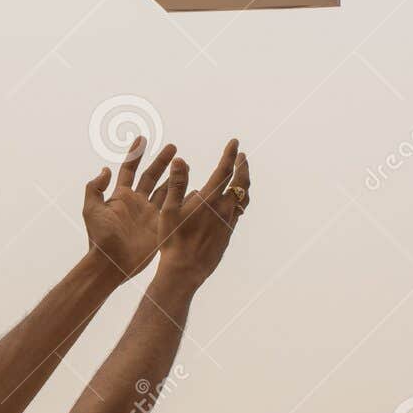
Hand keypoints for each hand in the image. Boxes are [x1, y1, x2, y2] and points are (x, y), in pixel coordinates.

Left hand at [82, 137, 177, 281]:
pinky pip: (174, 208)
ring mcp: (149, 214)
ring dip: (174, 176)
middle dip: (161, 161)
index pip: (129, 169)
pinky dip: (183, 198)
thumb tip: (105, 169)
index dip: (135, 154)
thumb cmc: (99, 238)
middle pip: (151, 176)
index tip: (142, 138)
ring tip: (184, 164)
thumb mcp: (91, 209)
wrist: (112, 263)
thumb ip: (95, 188)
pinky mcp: (160, 226)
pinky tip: (194, 188)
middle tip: (173, 148)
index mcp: (120, 196)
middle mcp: (137, 202)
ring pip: (165, 190)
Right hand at [156, 139, 248, 286]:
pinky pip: (238, 212)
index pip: (225, 171)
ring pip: (243, 199)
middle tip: (242, 156)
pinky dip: (238, 200)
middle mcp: (224, 209)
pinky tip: (231, 202)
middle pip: (241, 183)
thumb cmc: (173, 240)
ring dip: (243, 184)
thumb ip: (176, 184)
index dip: (231, 154)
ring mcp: (228, 222)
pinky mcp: (228, 234)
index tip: (235, 142)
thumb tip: (180, 160)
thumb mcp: (169, 210)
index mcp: (210, 200)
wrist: (185, 270)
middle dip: (243, 167)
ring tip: (240, 176)